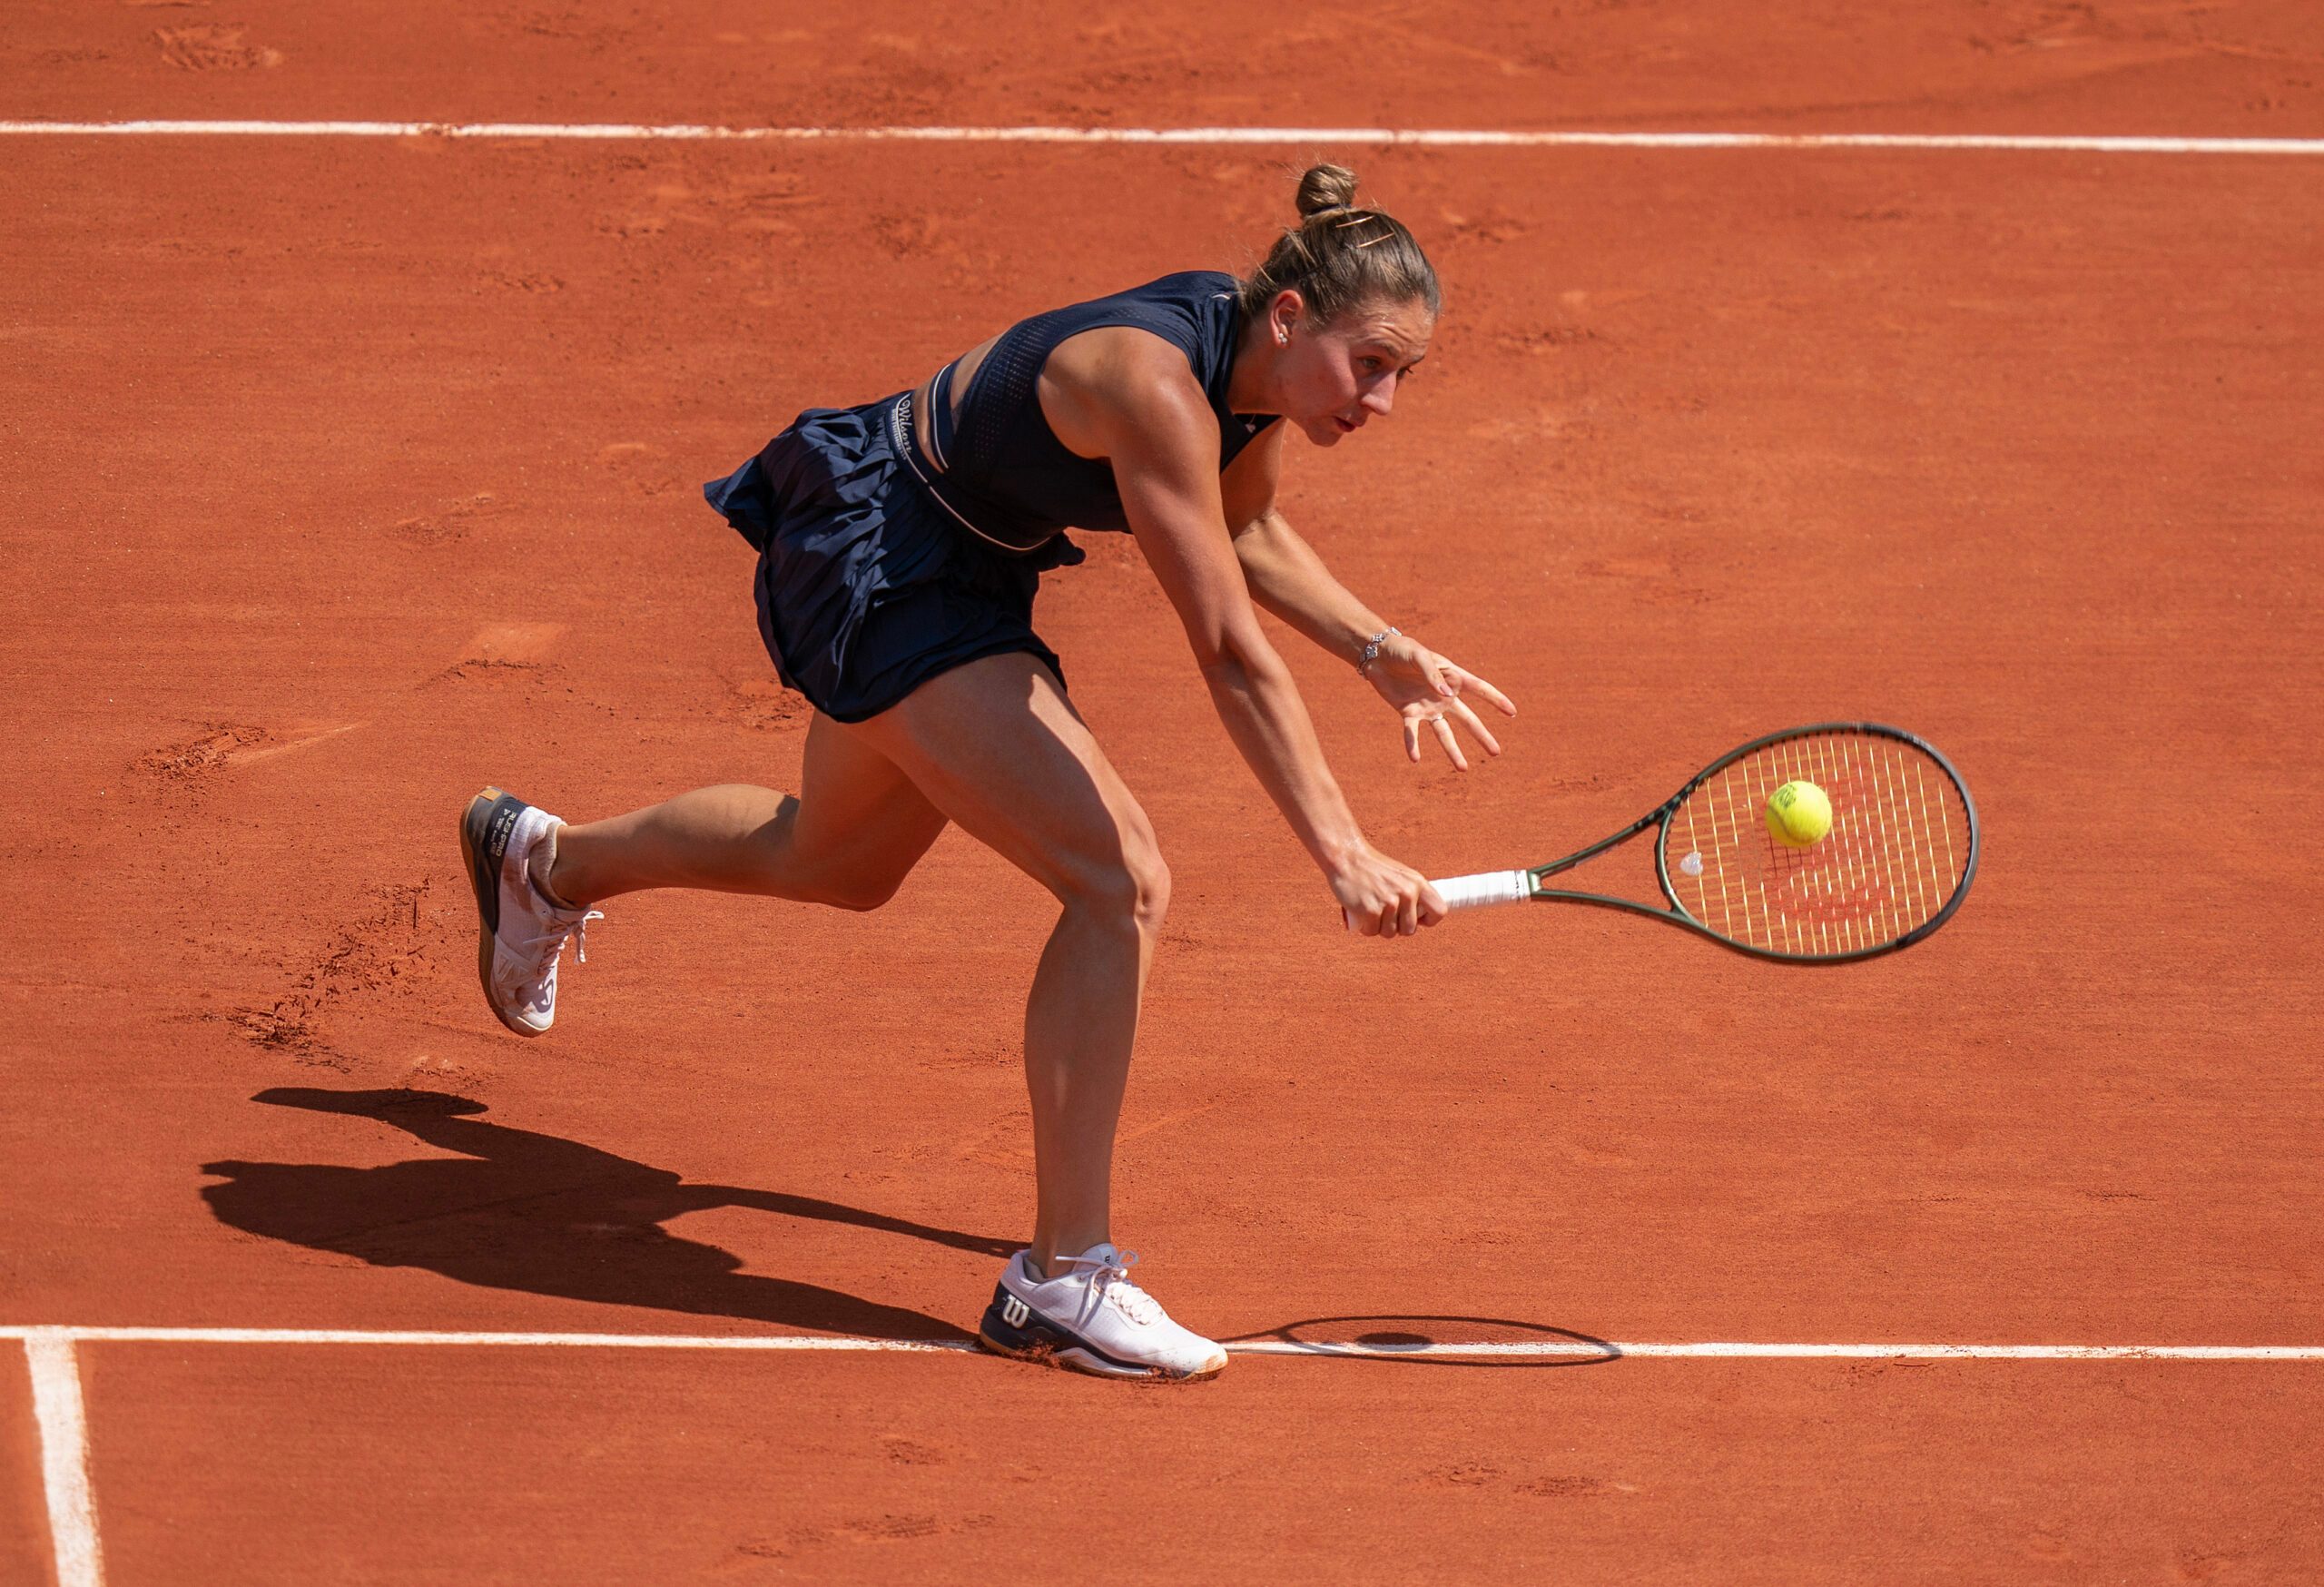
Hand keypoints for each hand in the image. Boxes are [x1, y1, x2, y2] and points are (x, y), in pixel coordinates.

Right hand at [1330, 842, 1447, 938]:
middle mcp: (1407, 893)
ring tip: (1371, 910)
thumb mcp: (1400, 875)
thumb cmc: (1372, 868)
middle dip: (1396, 927)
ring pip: (1389, 933)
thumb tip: (1421, 917)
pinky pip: (1372, 932)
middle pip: (1410, 930)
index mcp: (1418, 883)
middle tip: (1384, 914)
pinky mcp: (1371, 911)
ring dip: (1379, 927)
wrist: (1347, 857)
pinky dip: (1365, 928)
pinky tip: (1361, 914)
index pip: (1439, 911)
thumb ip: (1412, 891)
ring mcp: (1389, 902)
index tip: (1416, 920)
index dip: (1428, 920)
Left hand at [1362, 634, 1517, 770]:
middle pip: (1467, 719)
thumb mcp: (1420, 657)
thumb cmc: (1404, 650)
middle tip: (1496, 753)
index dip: (1496, 700)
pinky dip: (1413, 745)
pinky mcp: (1408, 713)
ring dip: (1453, 751)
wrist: (1378, 655)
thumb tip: (1446, 695)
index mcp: (1452, 677)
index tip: (1513, 712)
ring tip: (1464, 769)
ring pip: (1444, 733)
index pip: (1479, 689)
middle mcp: (1443, 696)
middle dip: (1482, 736)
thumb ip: (1433, 675)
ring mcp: (1428, 707)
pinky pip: (1412, 733)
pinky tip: (1414, 759)